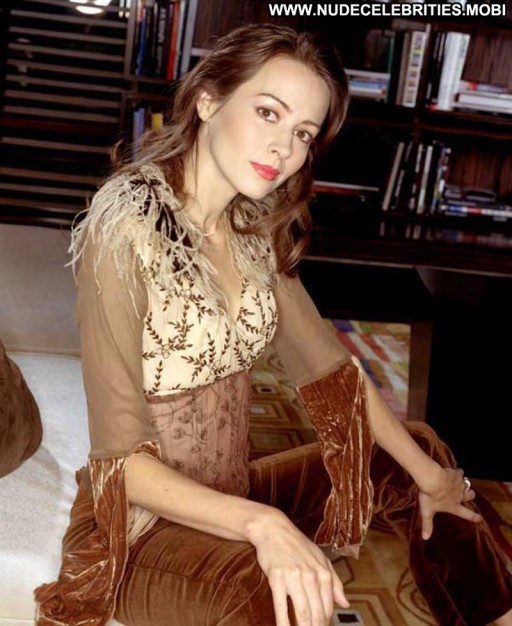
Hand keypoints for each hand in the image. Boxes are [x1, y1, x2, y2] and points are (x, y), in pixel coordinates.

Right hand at [247, 510, 348, 625]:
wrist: (274, 529)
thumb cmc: (297, 545)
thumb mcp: (320, 559)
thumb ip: (334, 582)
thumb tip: (345, 604)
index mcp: (323, 572)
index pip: (328, 607)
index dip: (325, 624)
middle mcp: (311, 575)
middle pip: (316, 613)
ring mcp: (293, 577)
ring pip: (302, 612)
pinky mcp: (276, 578)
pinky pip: (281, 606)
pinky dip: (283, 622)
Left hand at [417, 465, 482, 539]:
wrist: (433, 480)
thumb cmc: (430, 497)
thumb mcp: (427, 512)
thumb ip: (427, 525)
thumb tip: (425, 538)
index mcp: (454, 506)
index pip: (466, 513)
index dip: (474, 517)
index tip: (480, 518)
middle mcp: (459, 496)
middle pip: (471, 496)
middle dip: (471, 495)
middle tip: (469, 494)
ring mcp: (459, 484)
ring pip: (467, 484)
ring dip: (466, 484)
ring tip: (463, 483)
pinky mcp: (456, 474)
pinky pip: (460, 472)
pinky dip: (459, 472)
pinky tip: (456, 471)